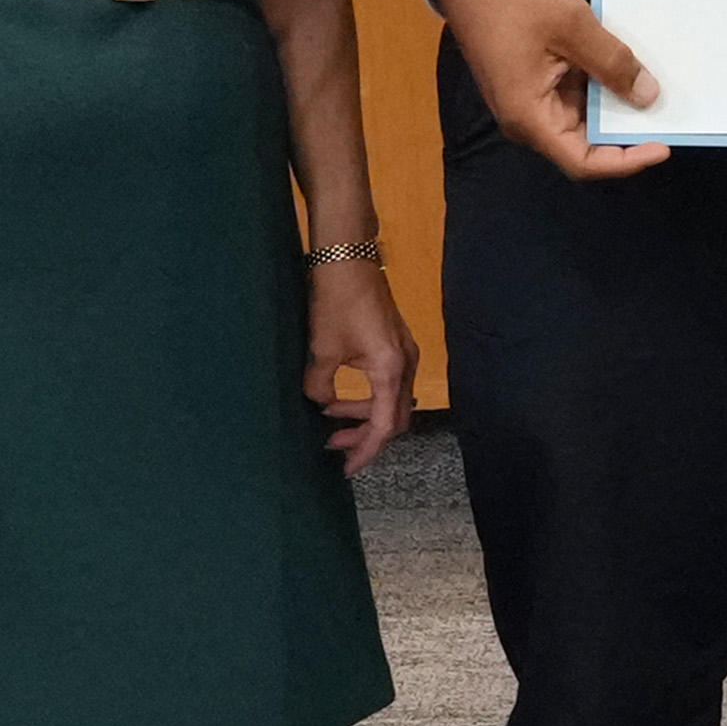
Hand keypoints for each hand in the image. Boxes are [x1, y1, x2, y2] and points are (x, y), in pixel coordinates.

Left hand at [305, 255, 419, 476]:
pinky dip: (367, 396)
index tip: (346, 468)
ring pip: (390, 400)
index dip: (365, 450)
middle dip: (364, 436)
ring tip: (329, 418)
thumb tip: (320, 401)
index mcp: (391, 370)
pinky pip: (387, 383)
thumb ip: (321, 387)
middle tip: (333, 445)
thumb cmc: (335, 303)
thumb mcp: (321, 351)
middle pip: (394, 417)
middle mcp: (406, 365)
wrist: (348, 257)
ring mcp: (404, 352)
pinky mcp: (395, 343)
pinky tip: (339, 395)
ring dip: (363, 414)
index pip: (384, 426)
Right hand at [429, 0, 672, 182]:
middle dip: (626, 130)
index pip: (583, 163)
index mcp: (529, 117)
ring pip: (582, 119)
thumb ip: (612, 64)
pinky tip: (625, 67)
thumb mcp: (572, 25)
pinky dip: (600, 86)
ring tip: (652, 87)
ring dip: (614, 105)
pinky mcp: (534, 83)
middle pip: (585, 144)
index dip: (626, 161)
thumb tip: (648, 97)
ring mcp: (530, 102)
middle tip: (667, 113)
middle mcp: (527, 119)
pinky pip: (573, 96)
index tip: (662, 146)